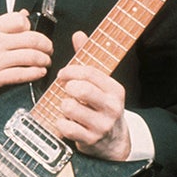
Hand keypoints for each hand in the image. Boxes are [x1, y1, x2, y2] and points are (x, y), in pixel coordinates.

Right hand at [0, 10, 51, 100]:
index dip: (31, 27)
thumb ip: (1, 23)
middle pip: (31, 39)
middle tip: (49, 48)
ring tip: (46, 61)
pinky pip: (22, 74)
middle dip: (46, 44)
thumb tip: (23, 16)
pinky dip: (35, 73)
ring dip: (44, 59)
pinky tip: (39, 72)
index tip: (34, 33)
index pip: (19, 21)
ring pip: (30, 57)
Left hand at [50, 31, 130, 160]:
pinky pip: (65, 126)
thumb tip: (78, 34)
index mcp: (115, 90)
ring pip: (70, 107)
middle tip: (65, 90)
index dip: (71, 70)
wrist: (114, 141)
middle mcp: (111, 107)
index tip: (63, 74)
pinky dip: (61, 123)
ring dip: (63, 106)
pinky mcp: (90, 140)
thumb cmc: (101, 107)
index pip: (90, 73)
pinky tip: (67, 122)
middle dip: (67, 87)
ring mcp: (102, 125)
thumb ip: (88, 59)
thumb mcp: (100, 84)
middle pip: (81, 89)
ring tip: (68, 108)